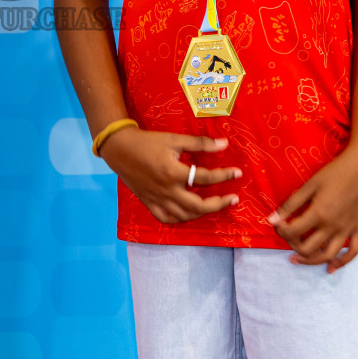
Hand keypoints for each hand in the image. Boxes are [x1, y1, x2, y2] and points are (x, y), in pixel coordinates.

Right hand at [99, 128, 240, 223]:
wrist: (119, 149)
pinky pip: (168, 219)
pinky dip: (181, 218)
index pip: (206, 177)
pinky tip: (190, 212)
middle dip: (220, 203)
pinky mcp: (150, 204)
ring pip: (185, 215)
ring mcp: (158, 200)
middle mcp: (167, 190)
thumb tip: (224, 144)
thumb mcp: (174, 139)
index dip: (225, 175)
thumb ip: (200, 144)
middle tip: (233, 199)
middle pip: (199, 205)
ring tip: (215, 204)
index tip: (237, 173)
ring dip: (203, 212)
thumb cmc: (147, 141)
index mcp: (173, 172)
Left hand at [268, 144, 357, 272]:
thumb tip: (272, 219)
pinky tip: (330, 267)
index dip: (281, 230)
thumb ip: (291, 204)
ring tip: (298, 258)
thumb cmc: (335, 172)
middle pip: (307, 248)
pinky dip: (341, 262)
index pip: (293, 232)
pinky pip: (352, 253)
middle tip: (287, 236)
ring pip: (327, 255)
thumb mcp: (310, 184)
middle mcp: (333, 227)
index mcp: (319, 214)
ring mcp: (347, 230)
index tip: (277, 223)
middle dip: (292, 244)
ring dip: (311, 260)